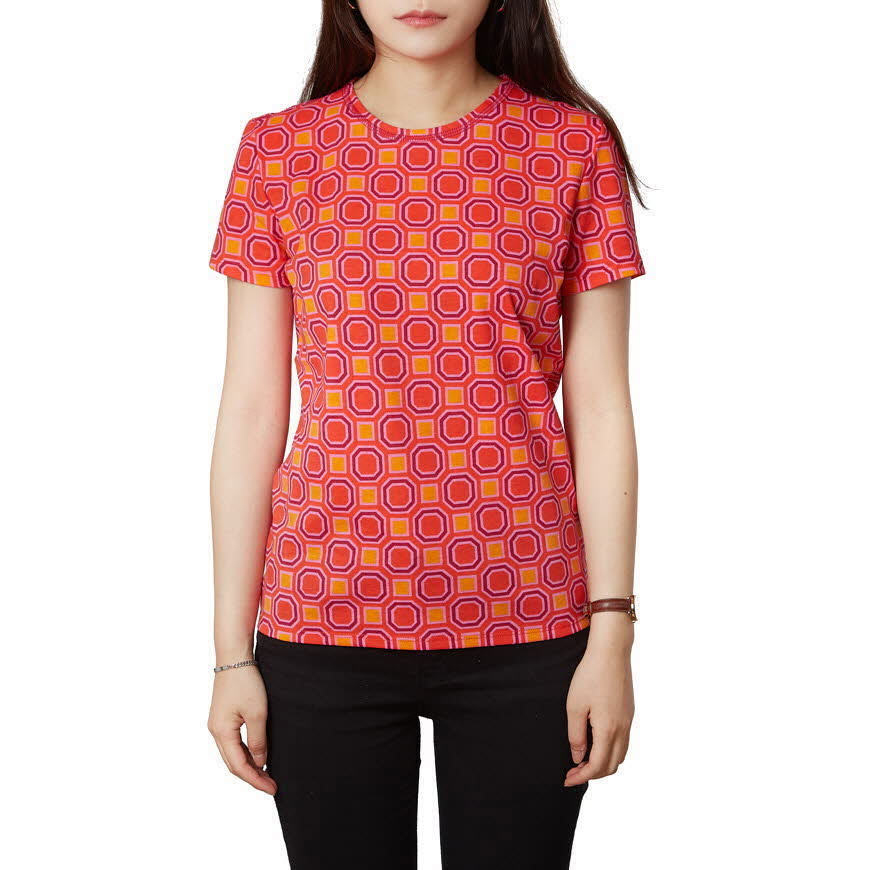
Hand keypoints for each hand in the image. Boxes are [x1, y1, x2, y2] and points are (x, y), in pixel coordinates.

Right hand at [208, 664, 276, 794]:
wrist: (234, 655)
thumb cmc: (245, 681)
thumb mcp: (257, 713)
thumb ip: (258, 740)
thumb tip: (260, 762)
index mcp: (221, 733)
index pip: (238, 766)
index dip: (256, 780)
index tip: (272, 789)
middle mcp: (216, 731)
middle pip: (233, 763)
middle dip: (252, 776)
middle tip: (272, 786)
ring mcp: (218, 723)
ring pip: (233, 753)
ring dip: (249, 765)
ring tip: (267, 774)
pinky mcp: (224, 715)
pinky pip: (234, 741)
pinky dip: (246, 751)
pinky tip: (258, 753)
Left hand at [564, 633, 634, 786]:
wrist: (611, 653)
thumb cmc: (590, 676)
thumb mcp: (575, 706)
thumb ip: (576, 735)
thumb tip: (578, 758)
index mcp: (608, 730)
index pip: (597, 766)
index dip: (581, 776)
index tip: (567, 779)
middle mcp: (623, 729)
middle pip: (612, 766)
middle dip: (593, 774)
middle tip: (573, 771)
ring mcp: (628, 722)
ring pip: (620, 756)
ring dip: (603, 764)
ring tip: (583, 761)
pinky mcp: (629, 713)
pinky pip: (624, 743)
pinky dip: (611, 752)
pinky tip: (596, 744)